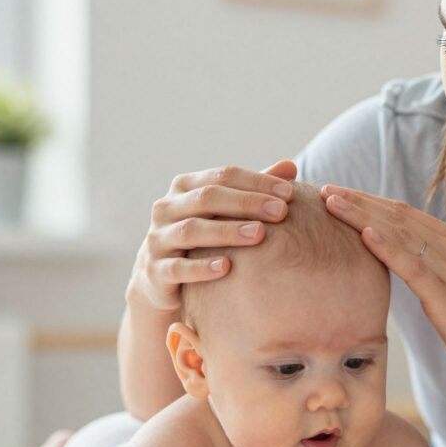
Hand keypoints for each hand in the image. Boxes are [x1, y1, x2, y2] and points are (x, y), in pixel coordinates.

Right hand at [126, 161, 296, 312]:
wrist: (163, 280)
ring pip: (191, 231)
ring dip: (227, 232)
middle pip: (207, 198)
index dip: (257, 182)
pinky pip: (177, 268)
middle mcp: (166, 208)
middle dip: (246, 203)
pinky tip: (228, 268)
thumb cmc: (205, 239)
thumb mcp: (226, 212)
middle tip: (281, 212)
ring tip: (259, 235)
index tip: (289, 193)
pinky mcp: (154, 271)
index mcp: (185, 187)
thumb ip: (254, 191)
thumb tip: (291, 166)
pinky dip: (202, 267)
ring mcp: (157, 239)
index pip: (223, 176)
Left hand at [320, 185, 445, 392]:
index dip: (368, 201)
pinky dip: (388, 248)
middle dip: (358, 201)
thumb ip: (430, 268)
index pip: (404, 214)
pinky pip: (415, 266)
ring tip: (332, 203)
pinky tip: (365, 235)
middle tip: (323, 189)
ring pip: (401, 234)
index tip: (338, 194)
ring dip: (363, 216)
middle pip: (398, 216)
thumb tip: (398, 259)